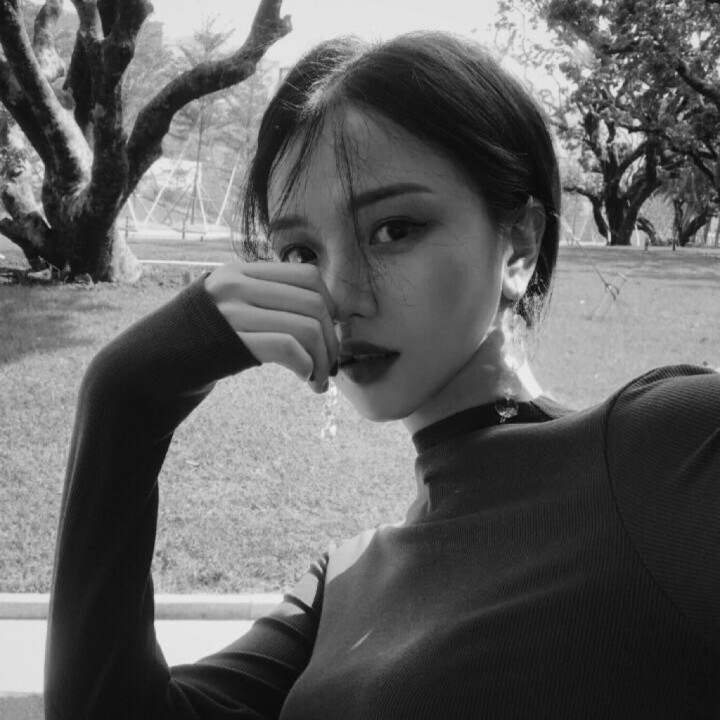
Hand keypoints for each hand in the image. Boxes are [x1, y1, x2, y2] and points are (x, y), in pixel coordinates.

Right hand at [204, 261, 338, 392]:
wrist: (150, 365)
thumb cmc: (197, 341)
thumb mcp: (229, 307)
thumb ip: (264, 300)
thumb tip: (322, 314)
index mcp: (241, 271)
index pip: (308, 275)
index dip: (330, 304)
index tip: (329, 331)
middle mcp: (238, 285)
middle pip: (314, 302)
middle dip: (332, 338)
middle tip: (330, 364)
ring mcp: (233, 311)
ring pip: (306, 327)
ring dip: (323, 358)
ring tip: (319, 379)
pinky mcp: (232, 341)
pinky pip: (288, 347)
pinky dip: (307, 366)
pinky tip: (306, 379)